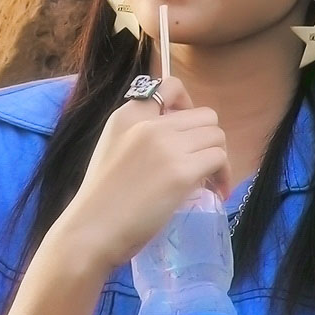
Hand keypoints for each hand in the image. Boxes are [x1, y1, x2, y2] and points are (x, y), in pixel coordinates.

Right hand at [59, 75, 230, 271]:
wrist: (91, 229)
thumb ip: (139, 133)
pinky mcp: (182, 173)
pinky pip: (219, 160)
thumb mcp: (112, 147)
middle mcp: (149, 123)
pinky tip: (213, 193)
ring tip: (208, 181)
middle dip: (208, 139)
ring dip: (218, 158)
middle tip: (201, 164)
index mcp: (128, 114)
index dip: (188, 105)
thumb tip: (178, 136)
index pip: (171, 86)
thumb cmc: (100, 198)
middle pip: (205, 115)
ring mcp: (167, 146)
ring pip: (217, 136)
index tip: (187, 131)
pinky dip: (222, 176)